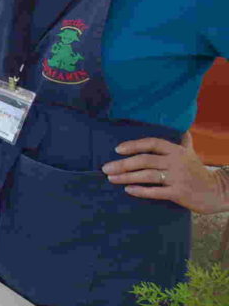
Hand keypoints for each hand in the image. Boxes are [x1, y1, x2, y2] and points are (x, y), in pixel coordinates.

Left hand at [102, 133, 227, 213]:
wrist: (216, 192)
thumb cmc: (198, 172)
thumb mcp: (191, 153)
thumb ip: (184, 141)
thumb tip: (182, 128)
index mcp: (176, 150)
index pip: (152, 143)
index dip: (134, 145)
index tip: (117, 149)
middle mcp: (176, 162)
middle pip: (144, 160)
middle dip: (123, 164)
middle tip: (106, 168)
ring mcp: (177, 177)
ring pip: (147, 175)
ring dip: (126, 177)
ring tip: (111, 178)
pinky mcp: (179, 193)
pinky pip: (155, 191)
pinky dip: (140, 191)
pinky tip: (128, 190)